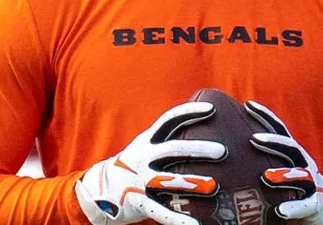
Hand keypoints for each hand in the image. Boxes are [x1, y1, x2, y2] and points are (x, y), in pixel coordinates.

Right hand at [74, 102, 227, 224]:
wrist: (100, 189)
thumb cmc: (134, 166)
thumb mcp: (145, 147)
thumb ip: (167, 140)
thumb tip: (202, 132)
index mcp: (147, 141)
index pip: (169, 120)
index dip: (189, 112)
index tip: (211, 109)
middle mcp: (143, 157)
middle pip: (173, 149)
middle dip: (198, 149)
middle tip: (222, 151)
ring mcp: (141, 180)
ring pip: (169, 180)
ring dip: (192, 182)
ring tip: (215, 186)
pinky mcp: (139, 202)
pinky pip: (161, 211)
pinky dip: (178, 219)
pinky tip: (196, 224)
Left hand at [245, 100, 322, 224]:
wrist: (322, 208)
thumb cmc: (291, 185)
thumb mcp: (278, 165)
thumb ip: (260, 154)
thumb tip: (227, 141)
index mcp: (293, 153)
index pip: (280, 130)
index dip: (266, 116)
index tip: (247, 104)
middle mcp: (304, 165)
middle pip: (291, 148)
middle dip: (274, 141)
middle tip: (253, 138)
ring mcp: (312, 185)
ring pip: (302, 176)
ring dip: (284, 175)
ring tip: (265, 176)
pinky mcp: (316, 206)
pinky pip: (307, 205)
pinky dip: (294, 207)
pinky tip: (280, 210)